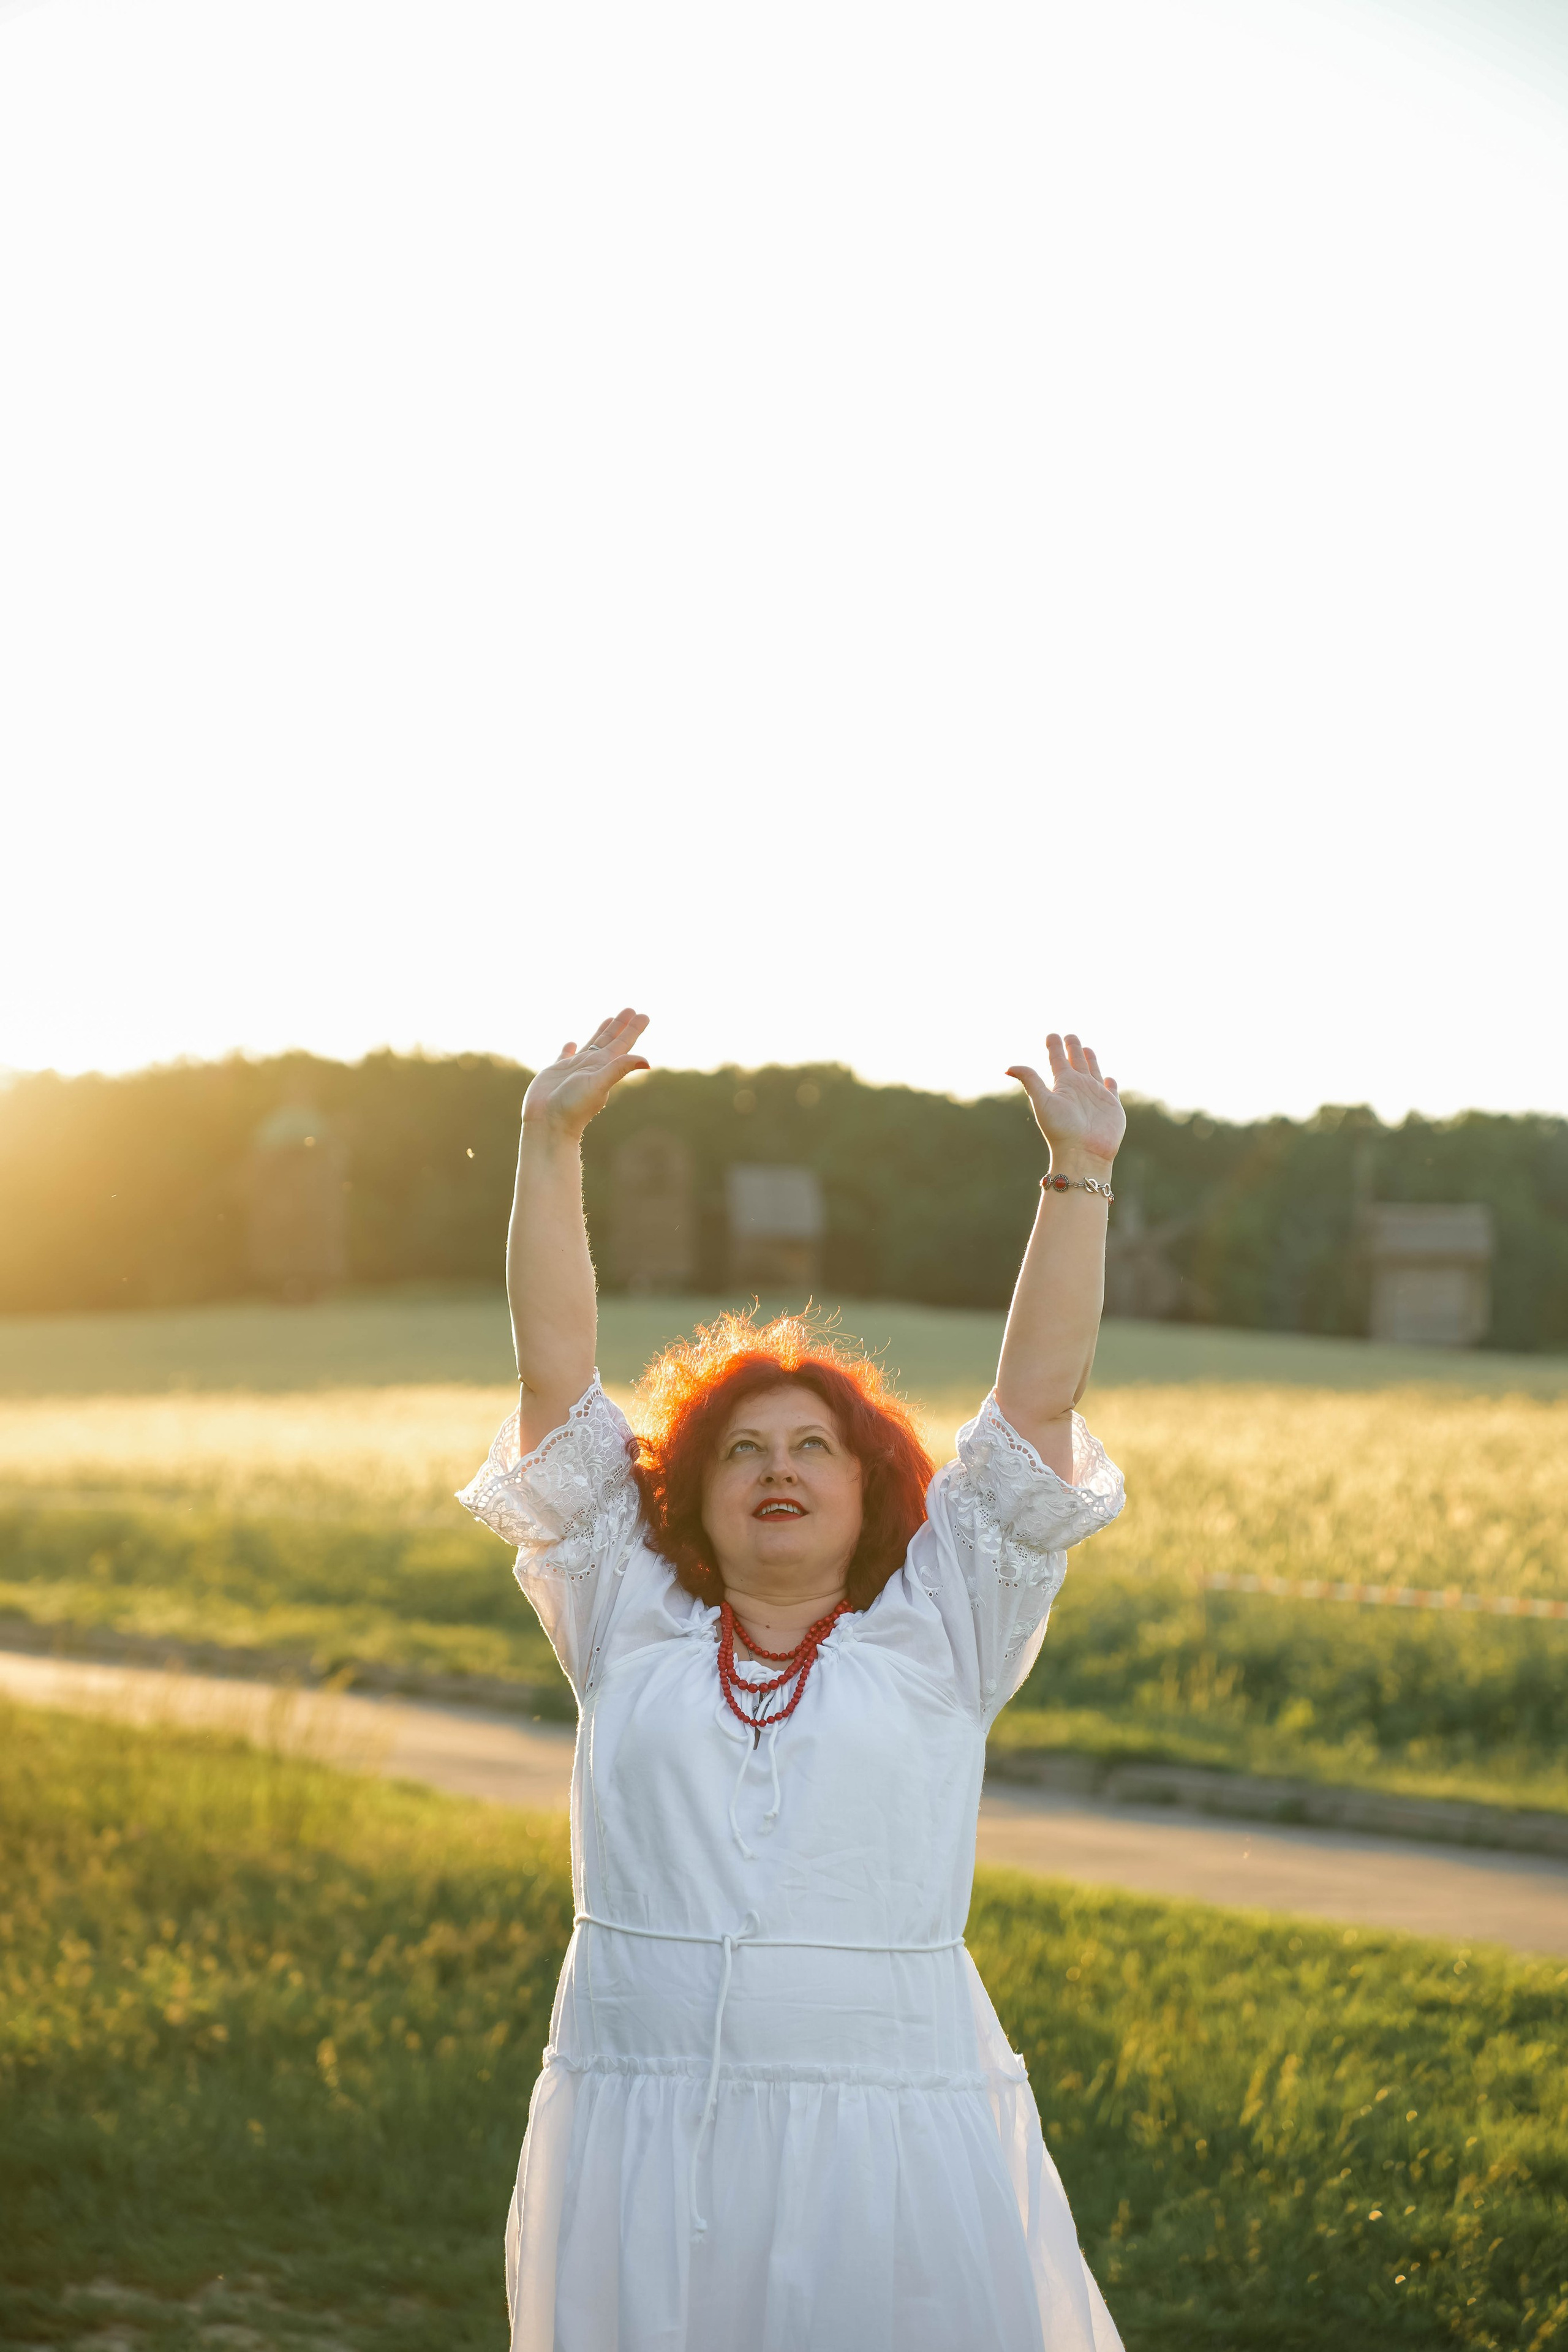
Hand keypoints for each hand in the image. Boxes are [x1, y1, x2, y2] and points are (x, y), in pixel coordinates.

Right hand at [521, 1007, 650, 1142]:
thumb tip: (647, 1061)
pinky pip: (564, 1056)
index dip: (633, 1029)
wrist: (548, 1124)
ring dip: (600, 1032)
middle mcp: (592, 1066)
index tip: (644, 1015)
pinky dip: (568, 1049)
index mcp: (603, 1067)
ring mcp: (574, 1069)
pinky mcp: (556, 1072)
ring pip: (590, 1045)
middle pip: (610, 1041)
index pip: (622, 1044)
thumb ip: (619, 1069)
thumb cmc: (573, 1106)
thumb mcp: (598, 1084)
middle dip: (620, 1025)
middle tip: (630, 1009)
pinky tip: (570, 1043)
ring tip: (609, 1018)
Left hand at [1007, 1033, 1124, 1169]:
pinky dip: (1110, 1083)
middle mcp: (1078, 1088)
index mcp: (1062, 1084)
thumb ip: (1030, 1080)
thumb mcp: (1042, 1101)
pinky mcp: (1112, 1106)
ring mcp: (1096, 1096)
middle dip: (1072, 1047)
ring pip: (1093, 1071)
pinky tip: (1108, 1078)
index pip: (1057, 1060)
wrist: (1083, 1153)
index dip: (1054, 1046)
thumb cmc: (1061, 1129)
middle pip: (1075, 1061)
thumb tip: (1008, 1067)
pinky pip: (1111, 1090)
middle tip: (1069, 1035)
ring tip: (1086, 1049)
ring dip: (1090, 1060)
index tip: (1051, 1035)